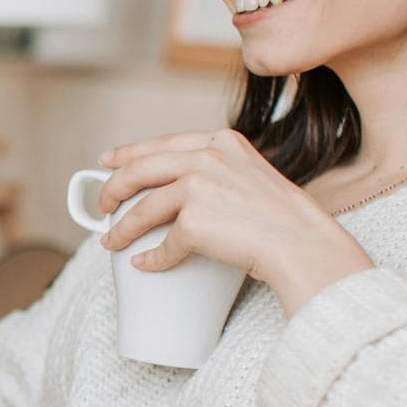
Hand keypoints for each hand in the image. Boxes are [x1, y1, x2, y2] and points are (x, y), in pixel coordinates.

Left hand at [96, 128, 373, 314]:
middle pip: (141, 169)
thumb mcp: (252, 175)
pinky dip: (152, 258)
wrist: (304, 244)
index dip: (129, 152)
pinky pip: (164, 244)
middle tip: (102, 205)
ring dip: (122, 228)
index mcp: (221, 142)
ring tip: (111, 241)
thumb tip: (180, 190)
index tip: (107, 161)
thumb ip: (220, 172)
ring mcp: (199, 186)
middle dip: (113, 188)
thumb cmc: (284, 220)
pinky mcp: (195, 220)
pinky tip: (145, 264)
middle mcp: (207, 157)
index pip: (163, 143)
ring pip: (144, 208)